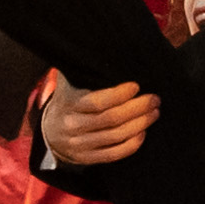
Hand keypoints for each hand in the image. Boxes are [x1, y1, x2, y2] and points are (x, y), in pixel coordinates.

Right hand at [36, 76, 161, 168]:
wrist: (50, 133)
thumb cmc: (68, 100)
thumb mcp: (68, 82)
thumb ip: (81, 68)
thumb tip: (102, 44)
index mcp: (68, 103)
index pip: (97, 101)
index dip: (120, 94)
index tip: (137, 86)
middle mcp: (72, 125)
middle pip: (110, 119)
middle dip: (137, 108)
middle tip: (154, 99)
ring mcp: (78, 145)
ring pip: (115, 137)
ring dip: (139, 124)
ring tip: (154, 112)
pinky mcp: (87, 159)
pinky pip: (113, 155)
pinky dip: (131, 144)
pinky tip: (143, 132)